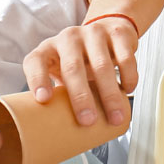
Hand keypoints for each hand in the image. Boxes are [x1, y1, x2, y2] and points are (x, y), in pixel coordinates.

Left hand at [23, 16, 137, 126]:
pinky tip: (128, 89)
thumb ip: (59, 93)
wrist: (107, 30)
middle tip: (88, 120)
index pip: (35, 62)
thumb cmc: (81, 59)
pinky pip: (124, 57)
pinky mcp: (117, 33)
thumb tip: (58, 133)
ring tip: (115, 116)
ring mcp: (93, 33)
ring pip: (102, 65)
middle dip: (81, 98)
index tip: (43, 100)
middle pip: (73, 68)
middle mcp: (68, 39)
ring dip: (109, 94)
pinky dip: (128, 76)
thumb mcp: (63, 71)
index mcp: (48, 50)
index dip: (37, 80)